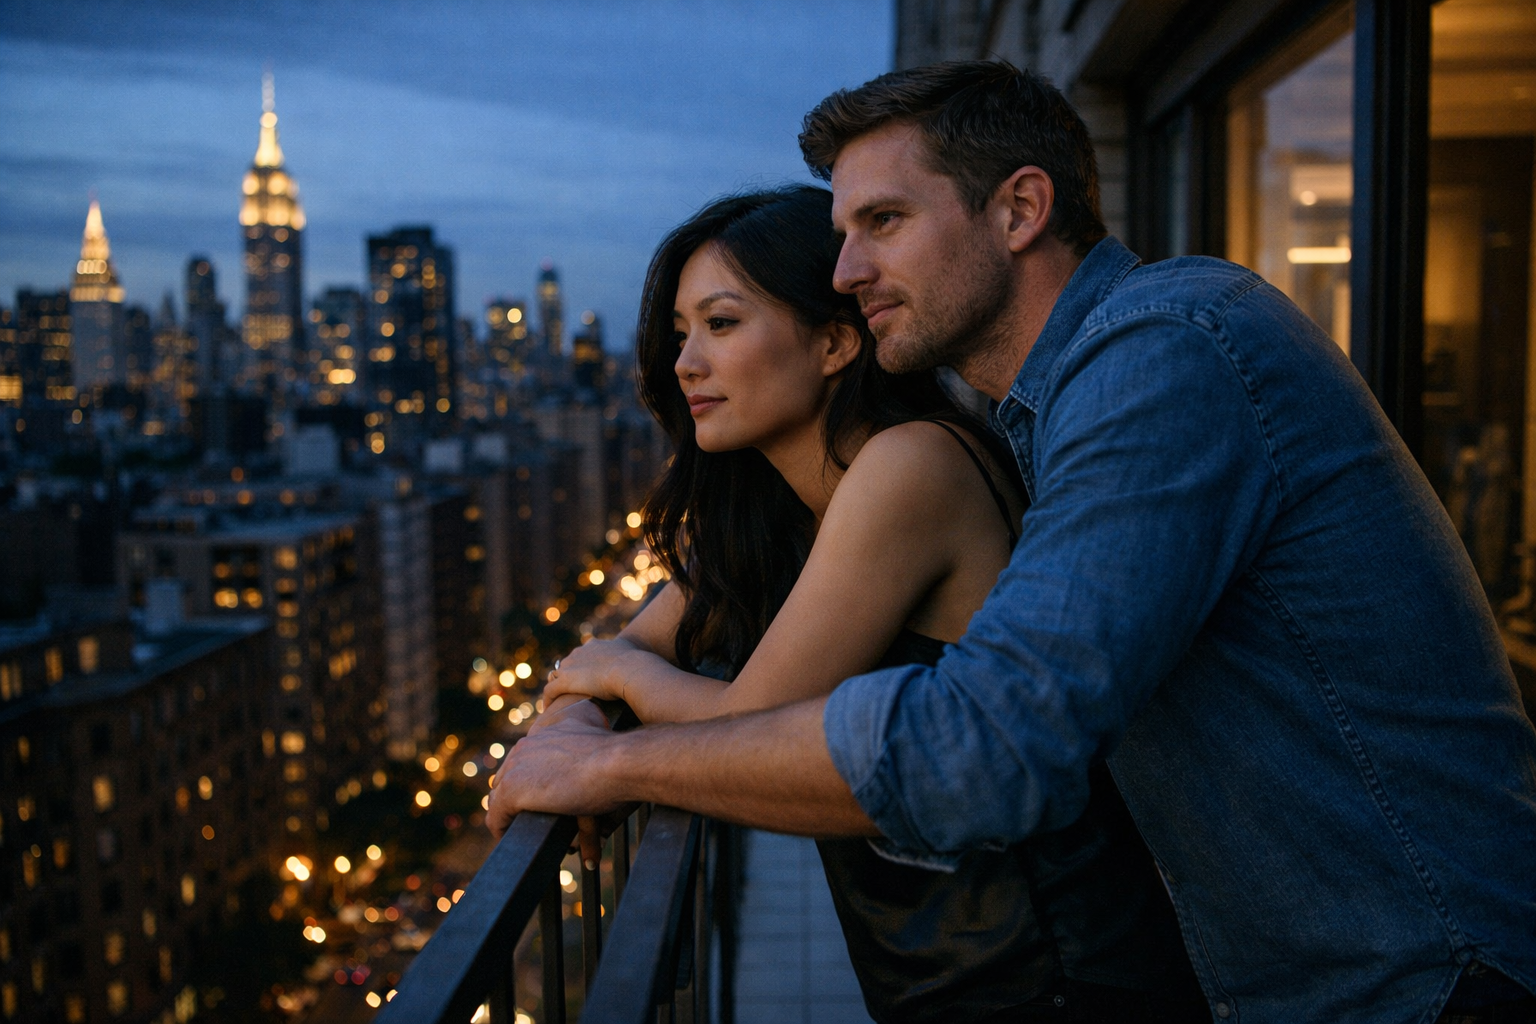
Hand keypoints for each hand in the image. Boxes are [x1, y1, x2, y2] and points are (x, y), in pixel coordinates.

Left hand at [487, 700, 630, 864]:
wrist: (617, 762)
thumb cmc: (619, 753)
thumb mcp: (598, 730)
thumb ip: (589, 730)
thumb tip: (592, 728)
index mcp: (544, 731)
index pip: (525, 759)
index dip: (531, 781)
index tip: (543, 799)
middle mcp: (525, 745)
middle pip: (508, 777)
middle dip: (518, 799)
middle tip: (531, 819)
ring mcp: (515, 768)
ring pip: (501, 797)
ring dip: (513, 816)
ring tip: (525, 833)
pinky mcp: (511, 792)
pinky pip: (496, 818)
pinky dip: (503, 831)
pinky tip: (515, 840)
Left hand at [544, 638, 640, 704]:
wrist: (629, 669)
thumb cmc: (635, 663)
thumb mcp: (633, 652)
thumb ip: (630, 654)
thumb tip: (640, 659)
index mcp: (593, 646)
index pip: (580, 656)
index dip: (580, 668)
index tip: (582, 680)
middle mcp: (578, 653)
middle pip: (565, 665)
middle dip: (566, 678)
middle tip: (568, 693)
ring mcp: (570, 667)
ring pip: (555, 677)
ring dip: (555, 688)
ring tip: (557, 702)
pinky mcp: (565, 681)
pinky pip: (550, 691)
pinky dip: (548, 700)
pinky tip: (549, 710)